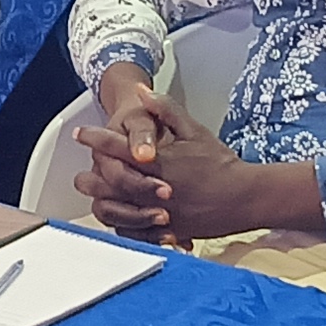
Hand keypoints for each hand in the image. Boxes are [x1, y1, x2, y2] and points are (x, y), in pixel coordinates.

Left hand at [79, 70, 216, 242]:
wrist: (244, 197)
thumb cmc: (220, 164)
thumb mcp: (194, 130)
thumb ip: (166, 109)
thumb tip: (141, 92)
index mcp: (160, 162)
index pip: (118, 148)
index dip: (96, 138)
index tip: (82, 133)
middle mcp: (154, 189)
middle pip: (109, 184)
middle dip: (89, 177)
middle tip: (81, 173)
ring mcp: (158, 214)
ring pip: (116, 212)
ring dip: (101, 202)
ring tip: (96, 195)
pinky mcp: (164, 231)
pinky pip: (133, 233)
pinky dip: (121, 224)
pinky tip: (118, 215)